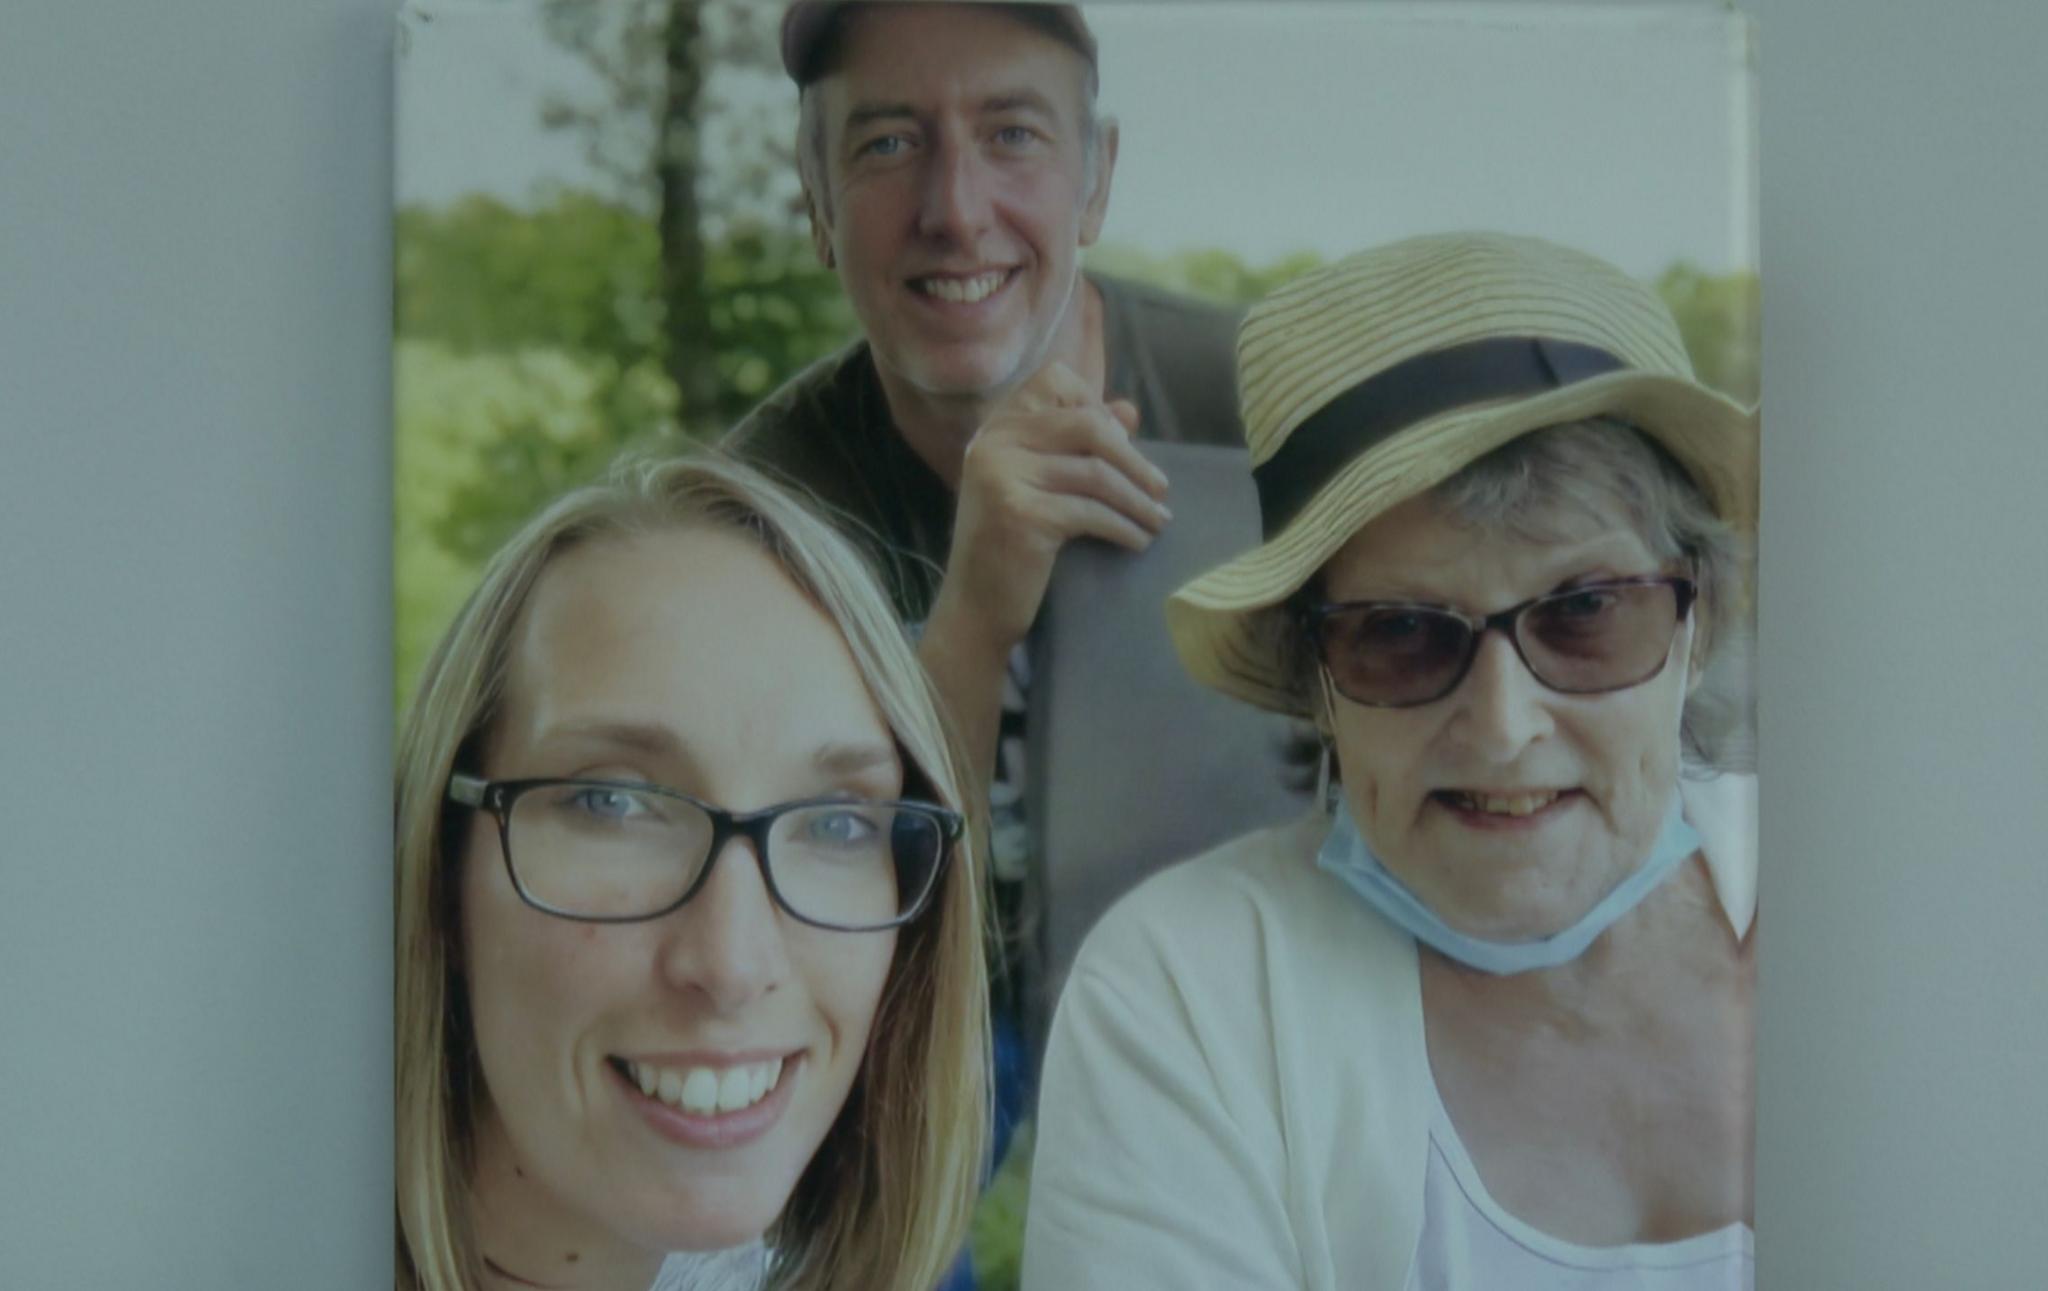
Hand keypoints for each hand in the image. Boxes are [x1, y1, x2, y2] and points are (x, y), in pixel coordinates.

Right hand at [930, 361, 1171, 661]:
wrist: (976, 608)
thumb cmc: (1011, 547)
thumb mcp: (1042, 486)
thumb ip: (1079, 447)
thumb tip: (1128, 410)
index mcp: (998, 427)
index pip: (1055, 380)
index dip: (1097, 406)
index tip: (1122, 445)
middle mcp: (995, 442)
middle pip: (1087, 425)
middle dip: (1134, 459)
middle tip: (1160, 491)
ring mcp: (1003, 476)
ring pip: (1095, 473)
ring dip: (1138, 501)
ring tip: (1158, 522)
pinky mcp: (1020, 514)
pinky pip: (1091, 511)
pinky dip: (1124, 527)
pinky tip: (1138, 542)